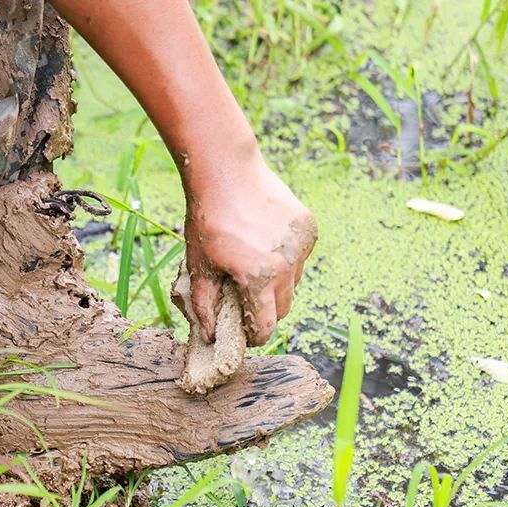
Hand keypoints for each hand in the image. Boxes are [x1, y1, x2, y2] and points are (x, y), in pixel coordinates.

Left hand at [184, 154, 316, 346]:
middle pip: (282, 308)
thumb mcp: (199, 265)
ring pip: (293, 283)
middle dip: (264, 310)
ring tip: (253, 263)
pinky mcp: (309, 228)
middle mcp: (286, 265)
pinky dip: (286, 258)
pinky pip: (300, 257)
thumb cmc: (208, 219)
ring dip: (277, 284)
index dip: (254, 334)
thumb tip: (208, 335)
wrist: (227, 171)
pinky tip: (265, 242)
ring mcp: (301, 246)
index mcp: (258, 278)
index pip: (266, 326)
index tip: (245, 332)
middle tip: (244, 296)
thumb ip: (204, 305)